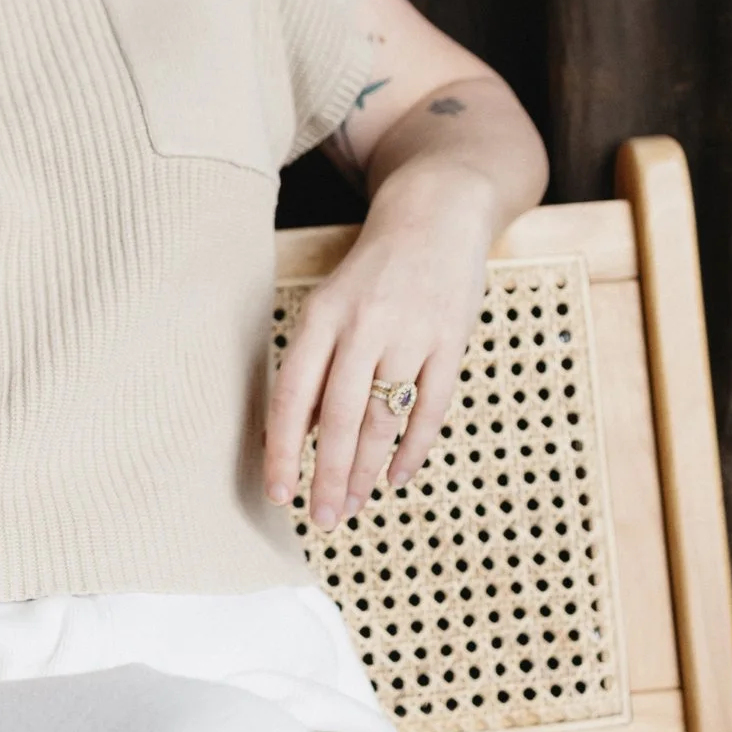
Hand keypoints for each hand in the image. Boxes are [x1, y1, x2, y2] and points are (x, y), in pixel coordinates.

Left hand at [265, 167, 497, 530]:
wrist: (437, 213)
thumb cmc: (374, 272)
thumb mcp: (332, 305)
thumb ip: (319, 365)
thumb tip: (303, 437)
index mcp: (323, 315)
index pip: (294, 395)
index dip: (284, 448)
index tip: (279, 493)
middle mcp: (364, 324)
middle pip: (341, 417)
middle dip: (330, 475)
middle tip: (321, 518)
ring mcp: (411, 332)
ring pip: (385, 418)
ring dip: (368, 470)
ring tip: (355, 506)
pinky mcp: (451, 340)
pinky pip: (431, 408)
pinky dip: (414, 448)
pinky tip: (398, 477)